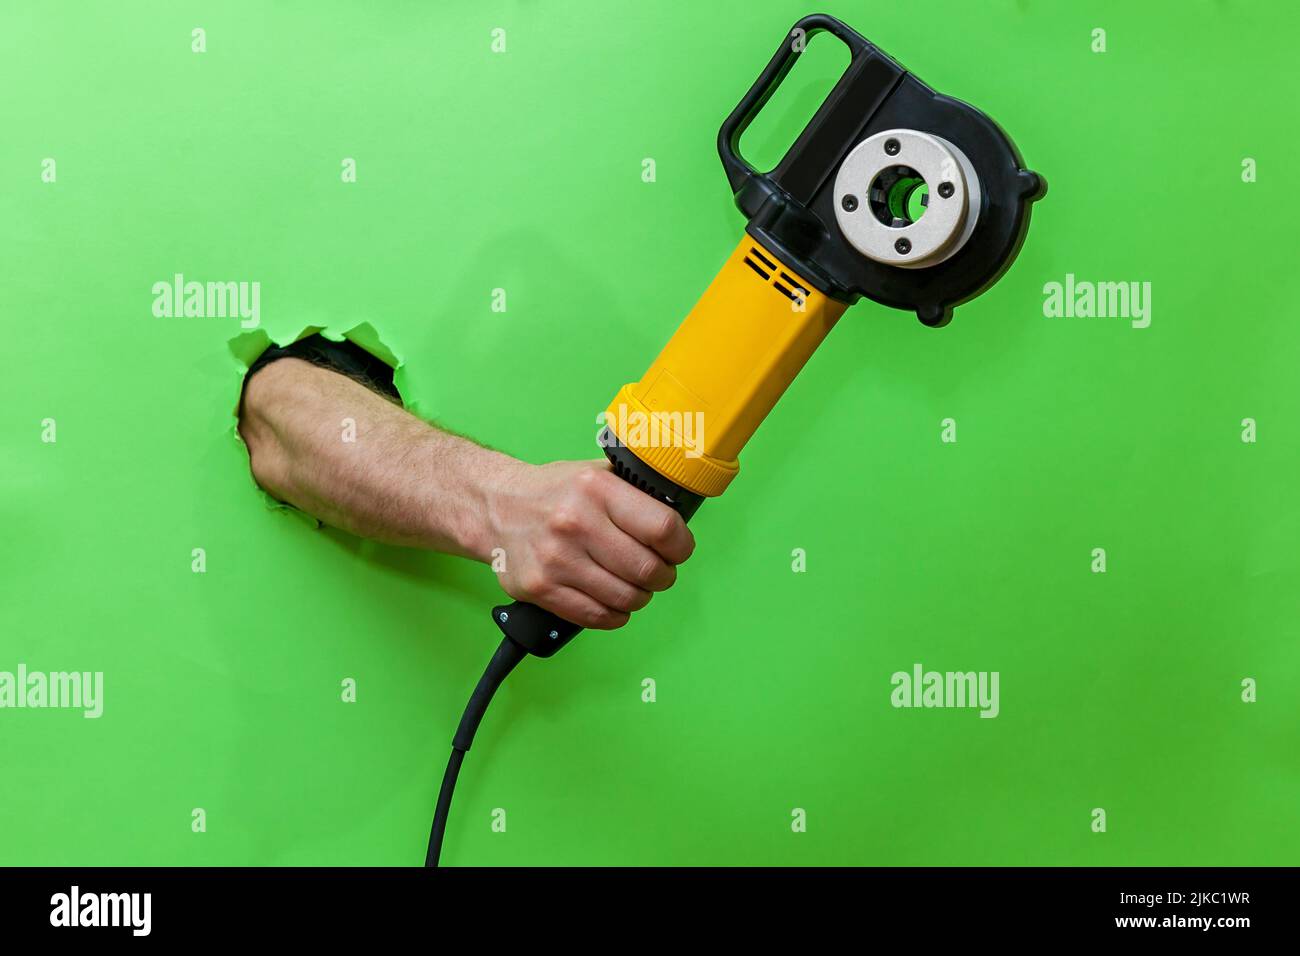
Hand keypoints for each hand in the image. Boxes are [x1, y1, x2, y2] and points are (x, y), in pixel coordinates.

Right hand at [485, 460, 694, 628]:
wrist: (494, 507)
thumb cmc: (552, 492)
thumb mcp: (594, 472)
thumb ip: (635, 491)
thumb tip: (680, 512)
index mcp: (596, 489)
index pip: (662, 528)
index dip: (681, 546)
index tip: (678, 549)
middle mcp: (576, 523)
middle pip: (648, 569)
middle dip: (663, 576)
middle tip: (659, 571)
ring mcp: (557, 559)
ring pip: (626, 598)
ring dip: (640, 597)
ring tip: (634, 585)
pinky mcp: (541, 588)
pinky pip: (597, 616)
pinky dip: (615, 614)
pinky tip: (613, 600)